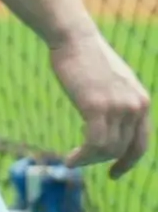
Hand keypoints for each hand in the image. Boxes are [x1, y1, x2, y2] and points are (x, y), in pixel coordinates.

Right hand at [52, 29, 152, 175]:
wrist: (73, 38)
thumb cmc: (85, 57)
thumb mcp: (111, 82)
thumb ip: (116, 101)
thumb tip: (109, 121)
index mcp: (141, 101)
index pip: (141, 143)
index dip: (128, 162)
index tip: (114, 174)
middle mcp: (135, 106)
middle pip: (122, 149)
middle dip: (101, 161)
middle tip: (80, 162)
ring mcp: (118, 107)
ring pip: (108, 149)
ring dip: (89, 160)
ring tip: (72, 161)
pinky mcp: (97, 107)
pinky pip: (94, 143)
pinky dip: (82, 156)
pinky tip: (69, 159)